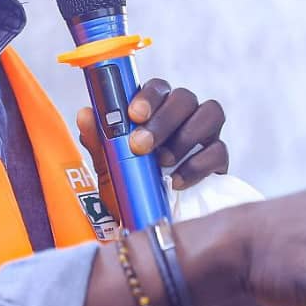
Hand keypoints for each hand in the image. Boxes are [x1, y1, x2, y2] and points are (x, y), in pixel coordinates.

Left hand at [76, 79, 226, 216]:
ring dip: (184, 137)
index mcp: (156, 108)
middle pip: (184, 97)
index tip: (134, 114)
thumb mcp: (107, 166)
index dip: (149, 95)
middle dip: (163, 120)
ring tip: (162, 161)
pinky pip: (219, 150)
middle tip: (140, 145)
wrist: (147, 219)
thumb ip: (98, 140)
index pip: (158, 86)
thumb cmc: (129, 183)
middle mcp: (183, 113)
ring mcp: (205, 133)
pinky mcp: (218, 158)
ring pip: (210, 114)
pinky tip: (176, 181)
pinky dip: (197, 165)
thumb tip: (86, 114)